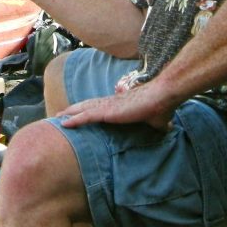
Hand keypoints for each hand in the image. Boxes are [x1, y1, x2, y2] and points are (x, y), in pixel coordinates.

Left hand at [57, 82, 174, 131]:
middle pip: (87, 105)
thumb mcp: (158, 121)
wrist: (162, 97)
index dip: (89, 109)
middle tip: (61, 114)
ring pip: (82, 109)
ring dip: (69, 113)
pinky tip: (64, 123)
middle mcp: (110, 103)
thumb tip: (169, 128)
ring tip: (57, 118)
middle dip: (74, 109)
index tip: (80, 114)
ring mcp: (107, 106)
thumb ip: (159, 125)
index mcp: (120, 104)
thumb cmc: (160, 108)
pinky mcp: (107, 112)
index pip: (100, 107)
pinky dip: (73, 120)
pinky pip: (86, 116)